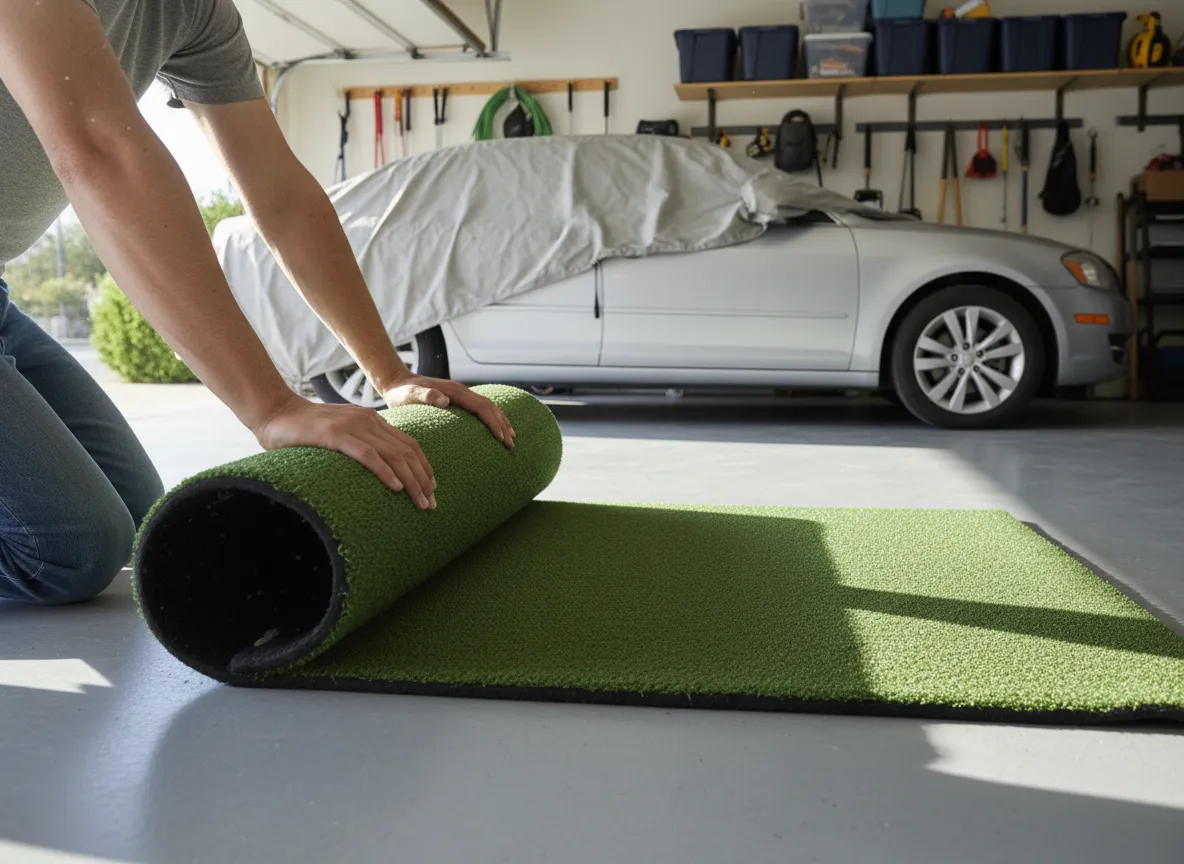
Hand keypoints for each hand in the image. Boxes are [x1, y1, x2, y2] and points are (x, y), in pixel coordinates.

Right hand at [254, 395, 436, 509]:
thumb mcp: (341, 435)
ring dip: (411, 480)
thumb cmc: (305, 431)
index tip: (432, 488)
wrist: (275, 413)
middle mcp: (368, 420)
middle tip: (431, 504)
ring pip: (393, 454)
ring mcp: (352, 426)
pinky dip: (385, 471)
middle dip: (423, 479)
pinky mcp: (335, 435)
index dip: (424, 467)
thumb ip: (360, 446)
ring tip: (421, 501)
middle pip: (407, 451)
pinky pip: (368, 454)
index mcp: (372, 420)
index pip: (409, 444)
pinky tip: (396, 488)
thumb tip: (378, 471)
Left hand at [383, 374, 515, 448]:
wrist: (396, 381)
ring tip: (511, 437)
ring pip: (488, 407)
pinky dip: (492, 418)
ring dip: (501, 421)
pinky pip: (481, 408)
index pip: (482, 407)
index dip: (493, 423)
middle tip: (511, 444)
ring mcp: (460, 394)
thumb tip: (445, 400)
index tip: (502, 439)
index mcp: (454, 391)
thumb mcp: (409, 395)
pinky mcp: (458, 398)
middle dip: (502, 425)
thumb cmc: (401, 392)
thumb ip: (425, 396)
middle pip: (490, 407)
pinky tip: (495, 428)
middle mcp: (461, 391)